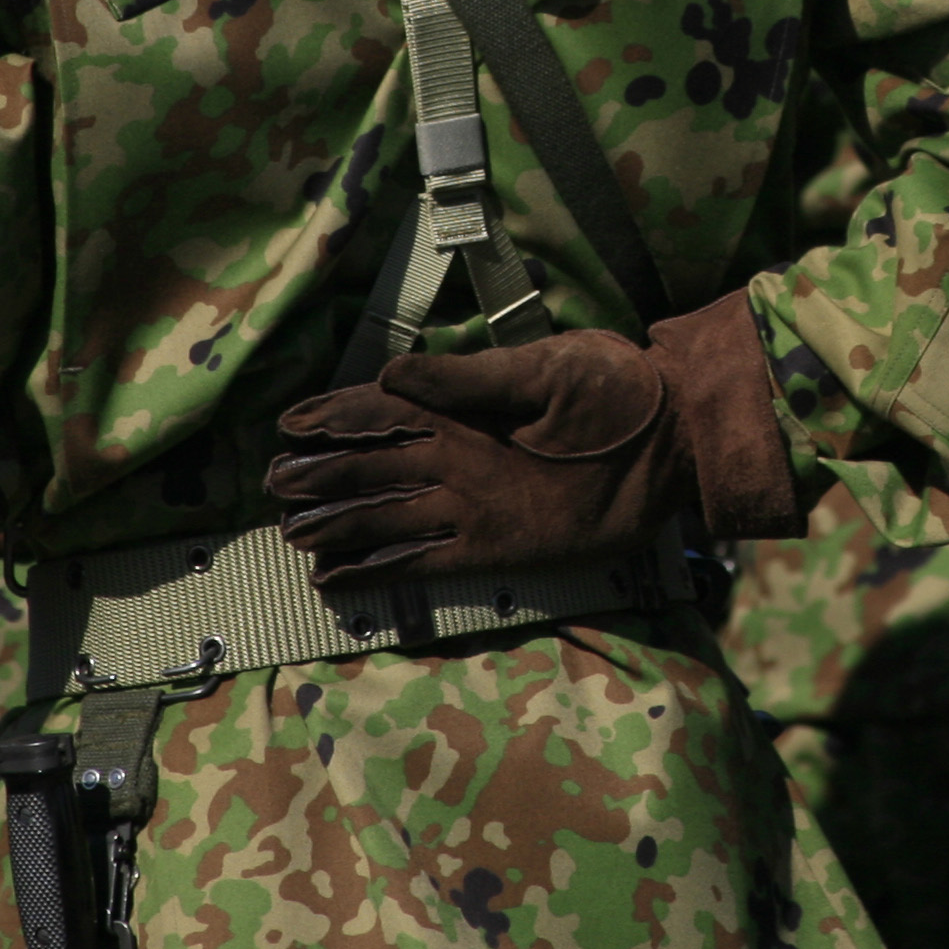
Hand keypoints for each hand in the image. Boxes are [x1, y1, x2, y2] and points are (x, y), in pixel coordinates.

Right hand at [265, 289, 796, 583]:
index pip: (381, 410)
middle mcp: (456, 456)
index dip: (334, 418)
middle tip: (277, 486)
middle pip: (372, 467)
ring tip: (292, 535)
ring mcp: (472, 503)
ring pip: (388, 517)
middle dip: (323, 475)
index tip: (290, 425)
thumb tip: (388, 373)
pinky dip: (381, 572)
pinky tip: (340, 579)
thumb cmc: (612, 386)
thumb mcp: (540, 369)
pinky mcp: (495, 545)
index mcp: (461, 406)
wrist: (671, 438)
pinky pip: (425, 561)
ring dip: (341, 526)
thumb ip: (465, 378)